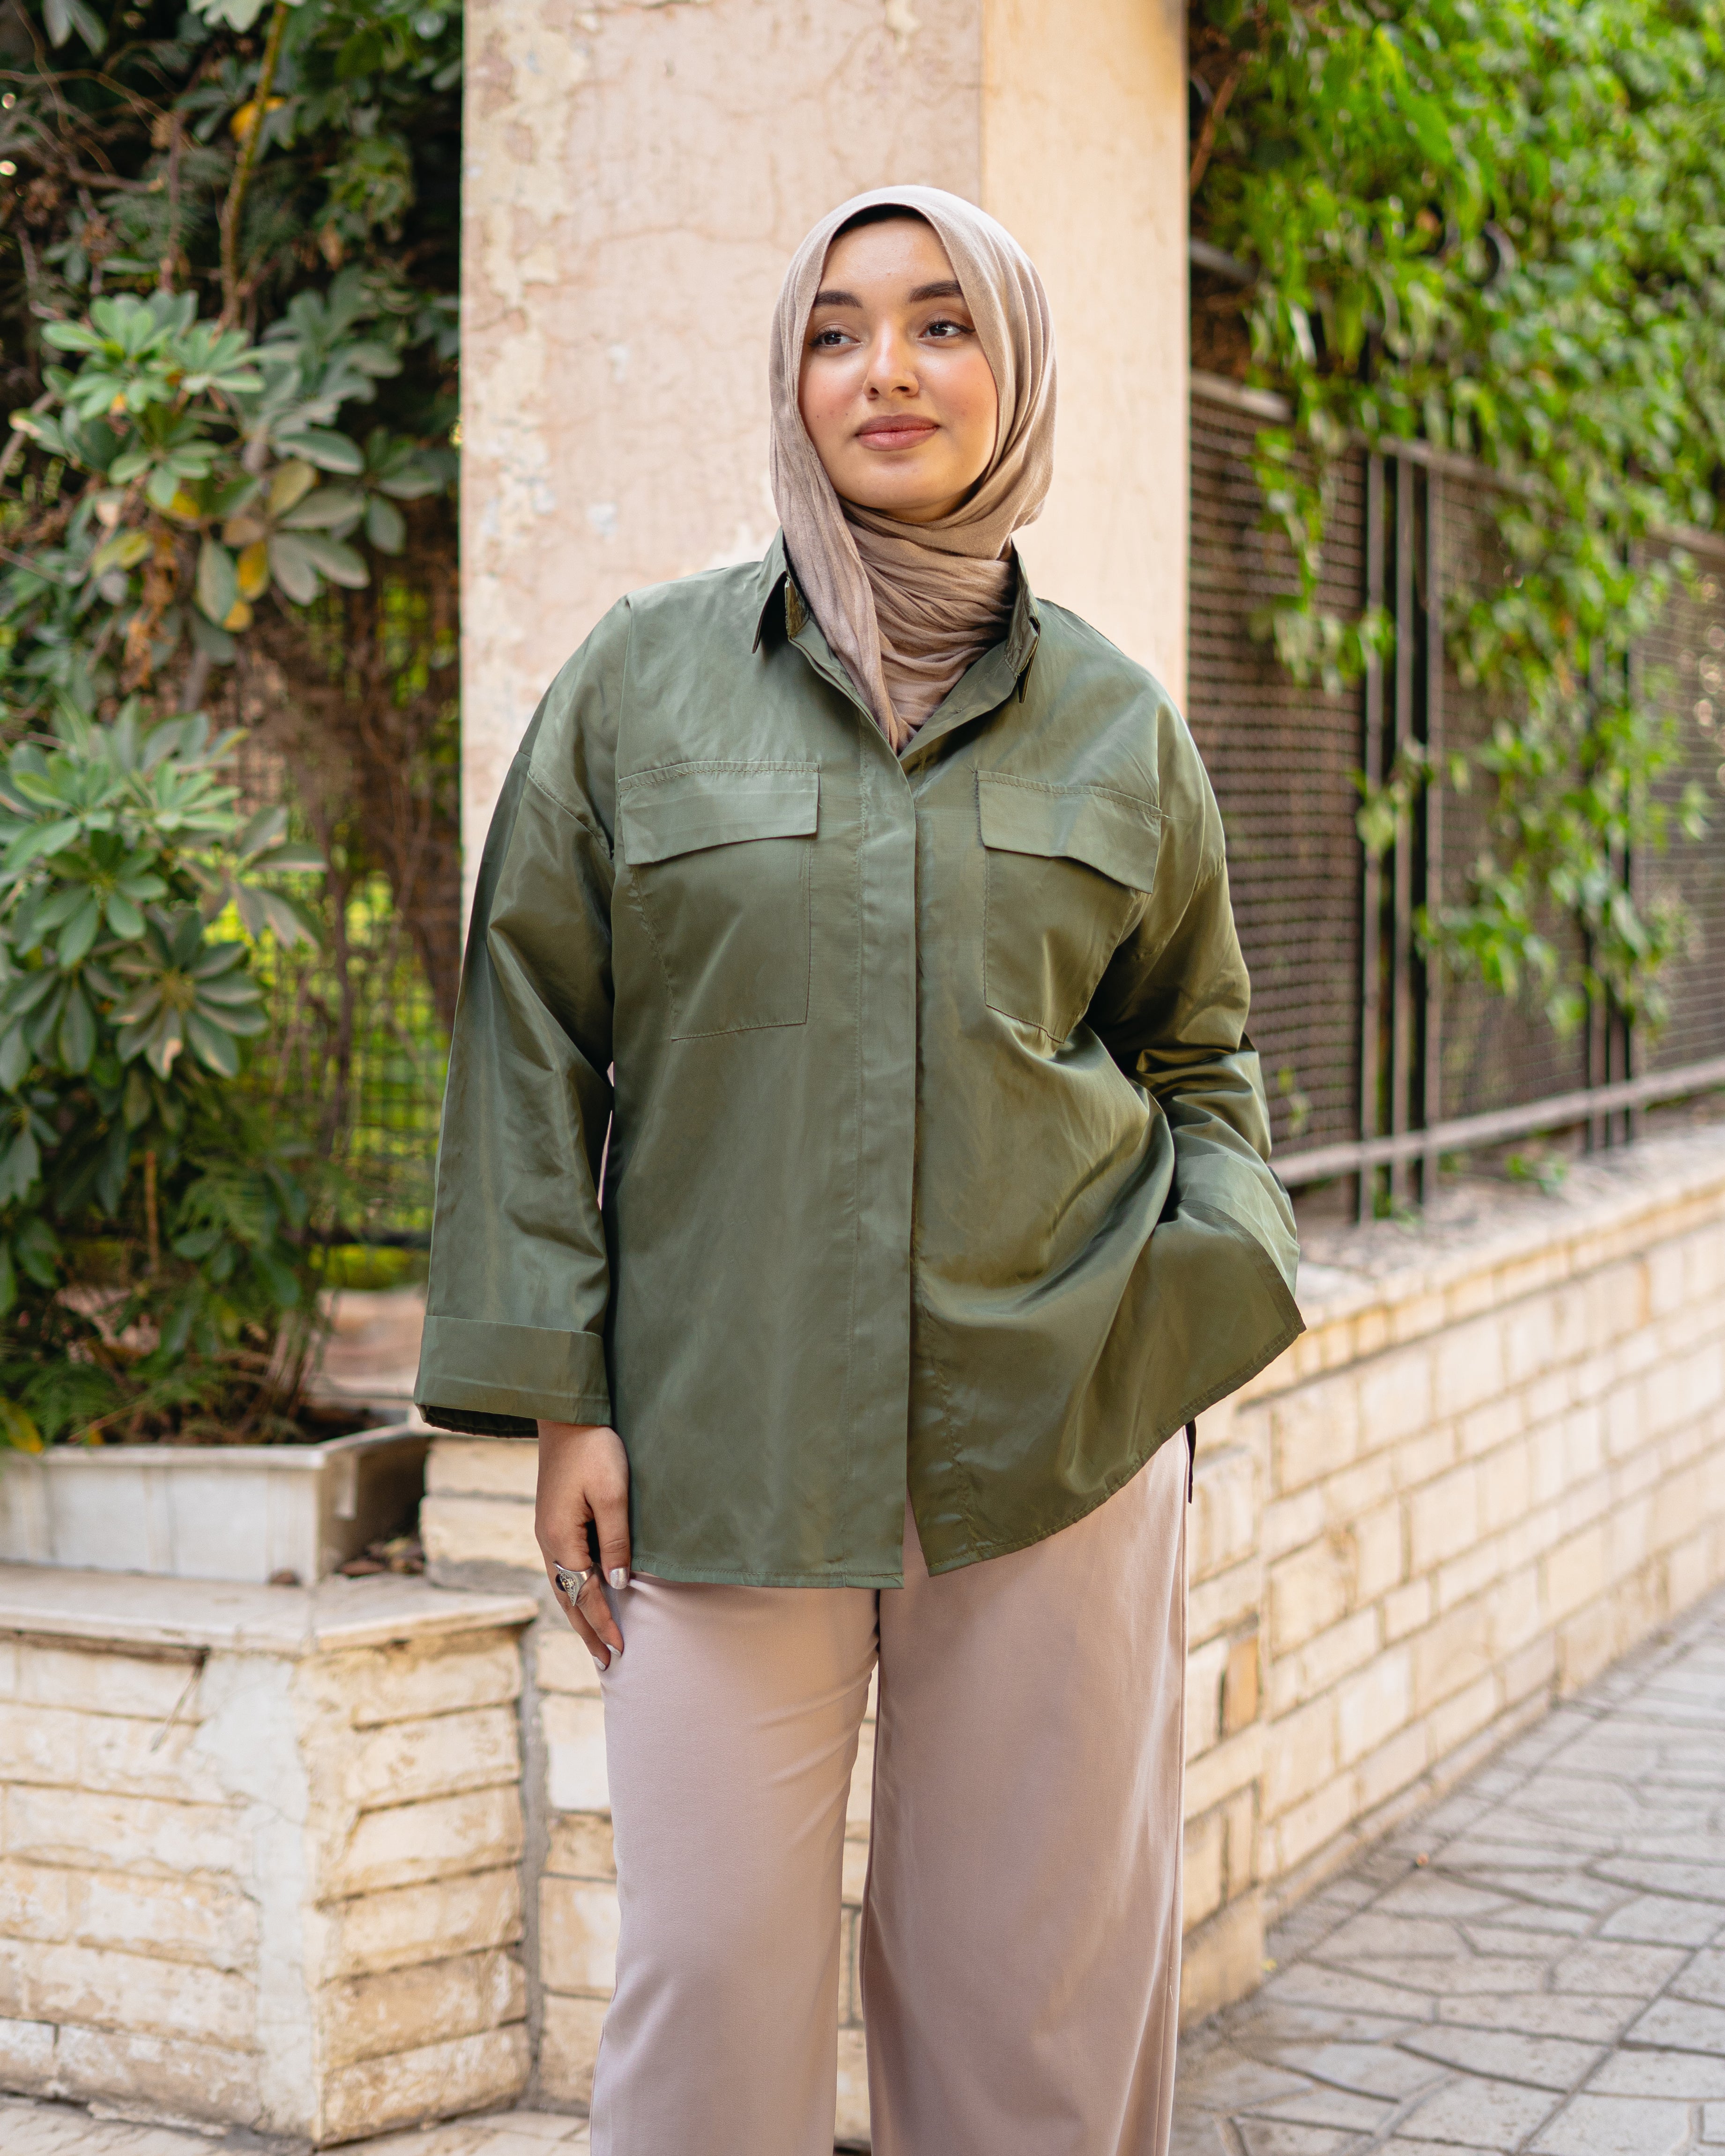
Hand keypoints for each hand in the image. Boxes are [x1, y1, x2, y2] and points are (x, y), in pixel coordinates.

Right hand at [535, 1421, 629, 1669]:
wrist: (567, 1414)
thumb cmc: (595, 1449)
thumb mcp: (613, 1494)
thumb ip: (616, 1541)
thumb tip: (618, 1584)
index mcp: (560, 1538)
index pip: (585, 1593)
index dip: (604, 1623)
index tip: (621, 1650)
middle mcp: (547, 1540)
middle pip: (567, 1598)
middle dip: (587, 1631)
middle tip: (606, 1663)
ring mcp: (547, 1530)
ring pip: (562, 1585)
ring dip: (578, 1613)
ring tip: (595, 1639)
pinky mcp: (553, 1519)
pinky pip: (563, 1567)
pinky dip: (574, 1590)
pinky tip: (586, 1594)